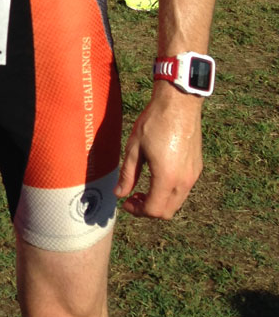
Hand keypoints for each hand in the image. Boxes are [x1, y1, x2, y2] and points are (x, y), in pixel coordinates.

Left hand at [114, 81, 203, 218]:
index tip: (126, 202)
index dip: (137, 211)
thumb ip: (127, 175)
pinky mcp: (197, 168)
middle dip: (149, 210)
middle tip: (134, 197)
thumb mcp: (134, 149)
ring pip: (177, 202)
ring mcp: (193, 175)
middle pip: (167, 212)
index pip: (153, 210)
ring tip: (144, 188)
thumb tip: (120, 194)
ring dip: (160, 202)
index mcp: (166, 178)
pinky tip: (158, 176)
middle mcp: (184, 181)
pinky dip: (170, 192)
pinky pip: (184, 190)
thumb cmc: (154, 123)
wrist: (179, 104)